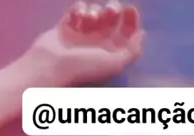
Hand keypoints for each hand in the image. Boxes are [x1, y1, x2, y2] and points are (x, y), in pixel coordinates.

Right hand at [27, 2, 145, 86]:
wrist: (51, 67)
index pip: (126, 33)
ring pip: (95, 12)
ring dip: (95, 10)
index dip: (131, 20)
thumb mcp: (115, 64)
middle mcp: (97, 44)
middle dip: (113, 10)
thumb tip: (142, 34)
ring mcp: (81, 35)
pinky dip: (79, 9)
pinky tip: (77, 17)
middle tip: (110, 11)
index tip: (130, 10)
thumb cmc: (84, 68)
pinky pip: (77, 10)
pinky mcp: (66, 27)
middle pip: (112, 19)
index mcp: (110, 54)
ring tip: (88, 19)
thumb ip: (132, 51)